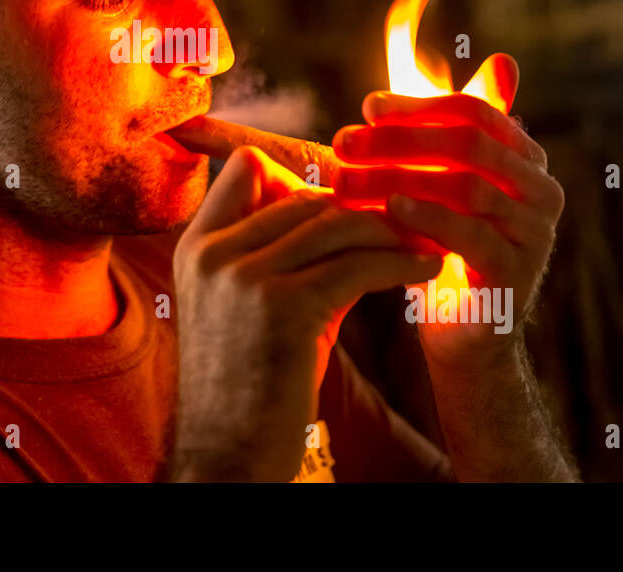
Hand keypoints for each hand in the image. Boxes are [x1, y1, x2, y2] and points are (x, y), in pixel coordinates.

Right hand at [169, 145, 442, 480]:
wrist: (228, 455)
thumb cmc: (250, 384)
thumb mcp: (251, 307)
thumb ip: (285, 255)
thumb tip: (348, 214)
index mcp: (196, 246)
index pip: (249, 167)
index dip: (300, 176)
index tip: (346, 202)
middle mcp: (213, 253)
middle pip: (305, 196)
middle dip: (361, 205)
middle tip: (409, 215)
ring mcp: (245, 278)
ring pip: (336, 223)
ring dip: (390, 230)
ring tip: (425, 240)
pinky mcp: (285, 308)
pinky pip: (359, 265)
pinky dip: (401, 264)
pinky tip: (426, 270)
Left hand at [331, 90, 564, 372]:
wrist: (465, 335)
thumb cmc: (444, 247)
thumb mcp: (440, 183)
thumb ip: (438, 129)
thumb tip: (454, 61)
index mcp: (524, 157)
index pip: (472, 111)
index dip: (417, 104)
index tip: (366, 107)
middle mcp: (540, 188)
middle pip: (467, 143)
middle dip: (399, 138)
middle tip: (343, 140)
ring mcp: (535, 231)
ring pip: (464, 185)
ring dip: (397, 175)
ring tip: (347, 176)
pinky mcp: (518, 272)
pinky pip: (471, 233)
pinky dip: (426, 216)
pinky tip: (386, 207)